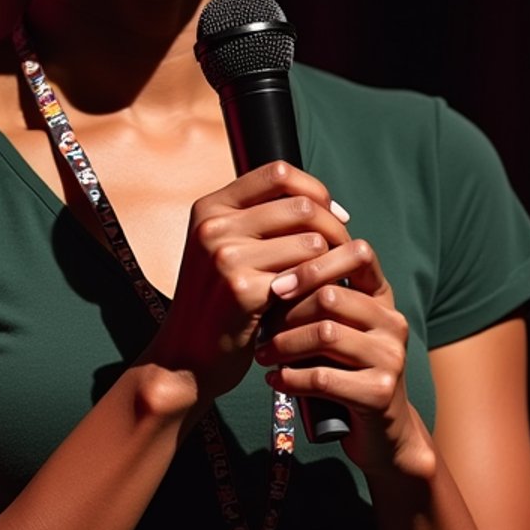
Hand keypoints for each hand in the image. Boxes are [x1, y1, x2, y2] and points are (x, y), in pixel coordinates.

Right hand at [143, 161, 350, 404]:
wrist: (185, 357)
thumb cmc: (217, 303)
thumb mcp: (224, 250)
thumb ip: (259, 221)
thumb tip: (322, 202)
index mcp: (210, 208)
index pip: (278, 172)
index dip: (315, 189)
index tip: (335, 215)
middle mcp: (213, 226)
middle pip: (301, 206)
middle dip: (334, 228)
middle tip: (344, 253)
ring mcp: (224, 257)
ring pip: (310, 241)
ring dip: (329, 263)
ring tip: (327, 280)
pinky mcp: (241, 290)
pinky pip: (305, 277)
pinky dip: (319, 288)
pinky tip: (315, 302)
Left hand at [254, 238, 434, 477]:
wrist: (381, 433)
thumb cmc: (345, 372)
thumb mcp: (336, 330)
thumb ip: (317, 300)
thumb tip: (264, 273)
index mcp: (382, 298)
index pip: (358, 254)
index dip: (313, 263)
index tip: (276, 284)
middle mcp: (393, 322)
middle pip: (330, 296)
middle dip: (286, 313)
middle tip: (260, 328)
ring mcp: (391, 357)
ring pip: (325, 334)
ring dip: (284, 345)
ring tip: (263, 354)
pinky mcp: (381, 392)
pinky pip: (323, 377)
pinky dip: (291, 378)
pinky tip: (275, 380)